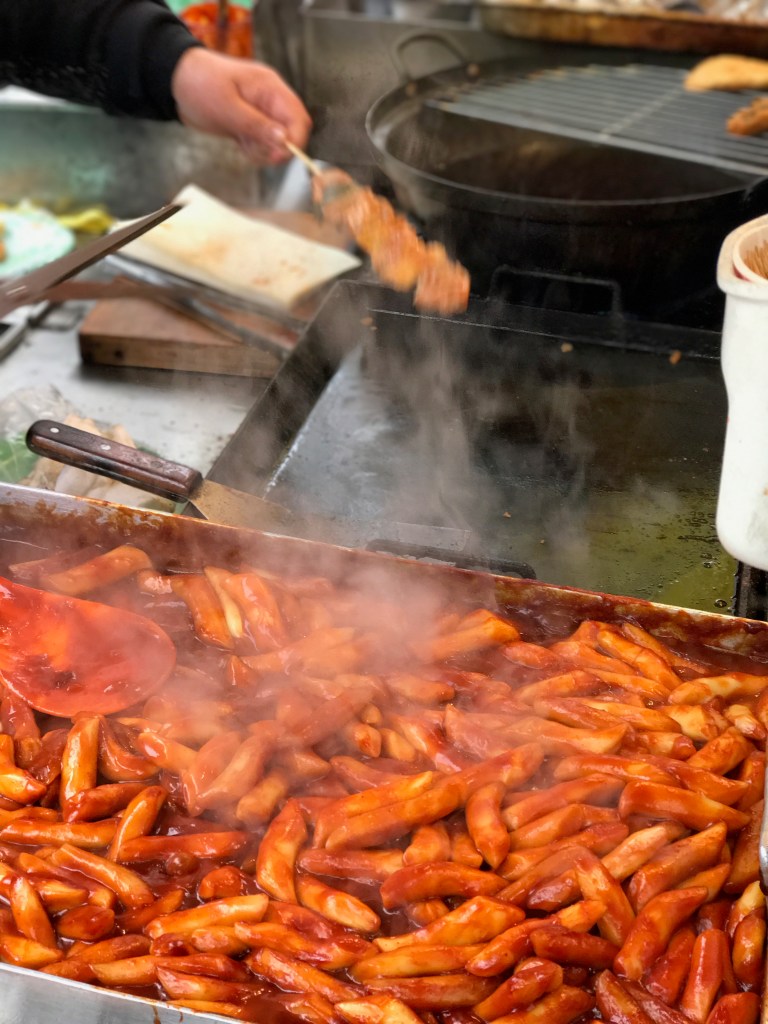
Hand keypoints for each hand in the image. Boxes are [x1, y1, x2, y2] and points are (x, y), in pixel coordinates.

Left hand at [171, 48, 311, 164]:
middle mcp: (271, 100)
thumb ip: (257, 125)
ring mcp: (262, 113)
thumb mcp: (227, 108)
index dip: (295, 140)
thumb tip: (284, 140)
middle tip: (253, 149)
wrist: (176, 82)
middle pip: (292, 132)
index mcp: (270, 88)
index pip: (298, 118)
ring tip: (241, 141)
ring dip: (263, 150)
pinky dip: (254, 150)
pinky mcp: (252, 124)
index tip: (278, 155)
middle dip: (277, 147)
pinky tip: (238, 141)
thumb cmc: (200, 86)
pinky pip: (264, 144)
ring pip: (278, 142)